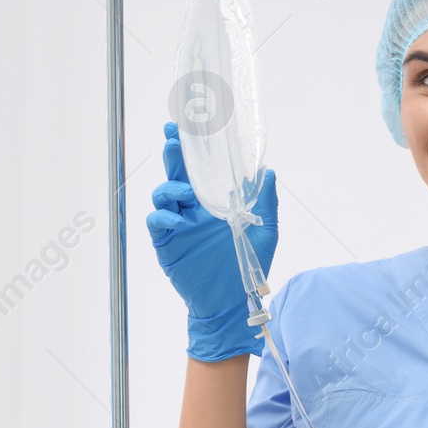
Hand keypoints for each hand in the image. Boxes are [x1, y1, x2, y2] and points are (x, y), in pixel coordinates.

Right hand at [146, 121, 278, 360]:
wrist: (233, 302)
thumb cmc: (249, 265)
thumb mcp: (265, 232)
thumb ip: (266, 202)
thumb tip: (268, 171)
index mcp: (214, 201)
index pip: (201, 168)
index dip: (194, 148)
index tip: (189, 124)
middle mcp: (193, 208)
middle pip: (177, 173)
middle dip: (174, 154)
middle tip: (174, 138)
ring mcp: (179, 224)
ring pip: (164, 194)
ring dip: (170, 187)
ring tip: (184, 192)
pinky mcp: (168, 243)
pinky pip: (158, 223)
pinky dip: (164, 217)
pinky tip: (178, 220)